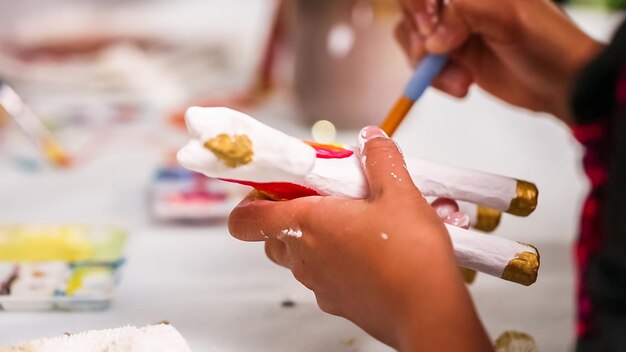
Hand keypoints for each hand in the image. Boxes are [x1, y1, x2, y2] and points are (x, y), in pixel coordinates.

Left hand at [228, 126, 491, 350]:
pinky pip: (328, 275)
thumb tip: (371, 140)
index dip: (253, 198)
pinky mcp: (340, 301)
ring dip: (321, 235)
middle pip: (273, 234)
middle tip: (325, 196)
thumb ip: (379, 159)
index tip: (279, 182)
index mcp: (305, 225)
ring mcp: (320, 284)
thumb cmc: (408, 258)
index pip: (245, 219)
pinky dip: (342, 258)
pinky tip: (376, 247)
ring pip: (302, 254)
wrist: (429, 312)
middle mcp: (304, 258)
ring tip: (360, 218)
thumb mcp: (398, 191)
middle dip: (293, 211)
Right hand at [396, 0, 602, 121]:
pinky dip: (436, 80)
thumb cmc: (545, 42)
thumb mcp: (508, 17)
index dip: (417, 5)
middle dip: (419, 38)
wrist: (560, 83)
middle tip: (439, 56)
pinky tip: (463, 84)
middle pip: (410, 11)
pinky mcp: (450, 58)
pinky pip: (422, 66)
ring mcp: (451, 30)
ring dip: (430, 65)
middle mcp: (457, 3)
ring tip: (461, 79)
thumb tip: (431, 39)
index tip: (428, 27)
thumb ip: (464, 13)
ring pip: (411, 40)